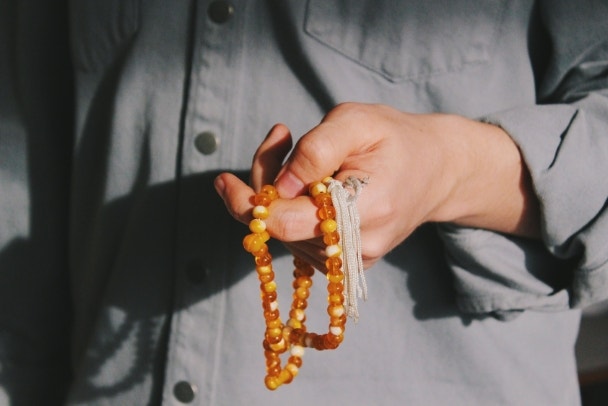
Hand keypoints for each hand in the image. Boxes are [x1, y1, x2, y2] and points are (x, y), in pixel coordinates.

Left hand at [215, 103, 539, 268]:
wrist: (435, 171)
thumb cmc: (396, 140)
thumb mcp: (358, 123)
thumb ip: (316, 150)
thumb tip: (278, 187)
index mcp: (362, 213)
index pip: (287, 224)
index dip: (250, 203)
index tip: (224, 180)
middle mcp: (354, 249)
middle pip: (278, 228)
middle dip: (265, 183)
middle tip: (281, 138)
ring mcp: (348, 261)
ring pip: (285, 232)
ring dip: (278, 192)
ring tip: (302, 153)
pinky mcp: (342, 261)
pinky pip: (298, 238)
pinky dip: (291, 207)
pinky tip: (308, 180)